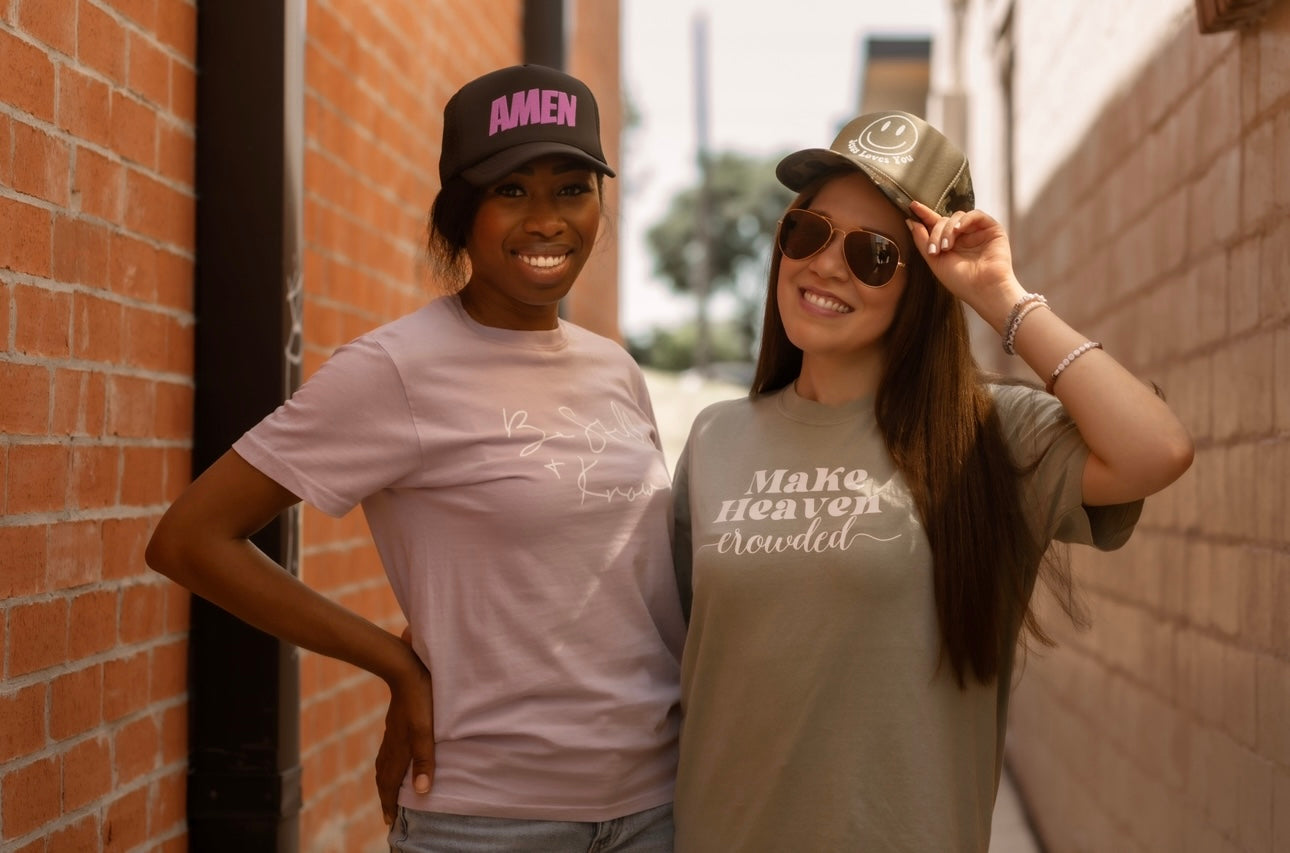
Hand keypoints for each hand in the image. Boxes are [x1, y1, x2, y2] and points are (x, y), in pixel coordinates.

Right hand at [376, 629, 435, 825]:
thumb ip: (424, 760)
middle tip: (388, 813)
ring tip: (389, 791)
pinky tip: (396, 757)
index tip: (390, 820)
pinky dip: (389, 763)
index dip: (390, 803)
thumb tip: (422, 790)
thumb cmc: (420, 700)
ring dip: (386, 780)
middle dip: (385, 796)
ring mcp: (392, 733)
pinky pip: (388, 750)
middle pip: (384, 776)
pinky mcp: (395, 722)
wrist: (405, 669)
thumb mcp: (426, 731)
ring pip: (385, 763)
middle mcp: (392, 744)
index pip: (390, 783)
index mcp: (398, 750)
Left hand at [906, 200, 1022, 324]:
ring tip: (946, 248)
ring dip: (948, 230)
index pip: (935, 225)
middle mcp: (963, 237)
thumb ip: (922, 241)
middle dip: (935, 233)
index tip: (912, 206)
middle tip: (934, 251)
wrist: (984, 290)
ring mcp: (977, 232)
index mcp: (950, 244)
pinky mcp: (992, 229)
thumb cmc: (961, 281)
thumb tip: (910, 221)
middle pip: (943, 221)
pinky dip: (964, 220)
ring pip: (957, 217)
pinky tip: (958, 230)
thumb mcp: (935, 261)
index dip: (924, 215)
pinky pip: (976, 215)